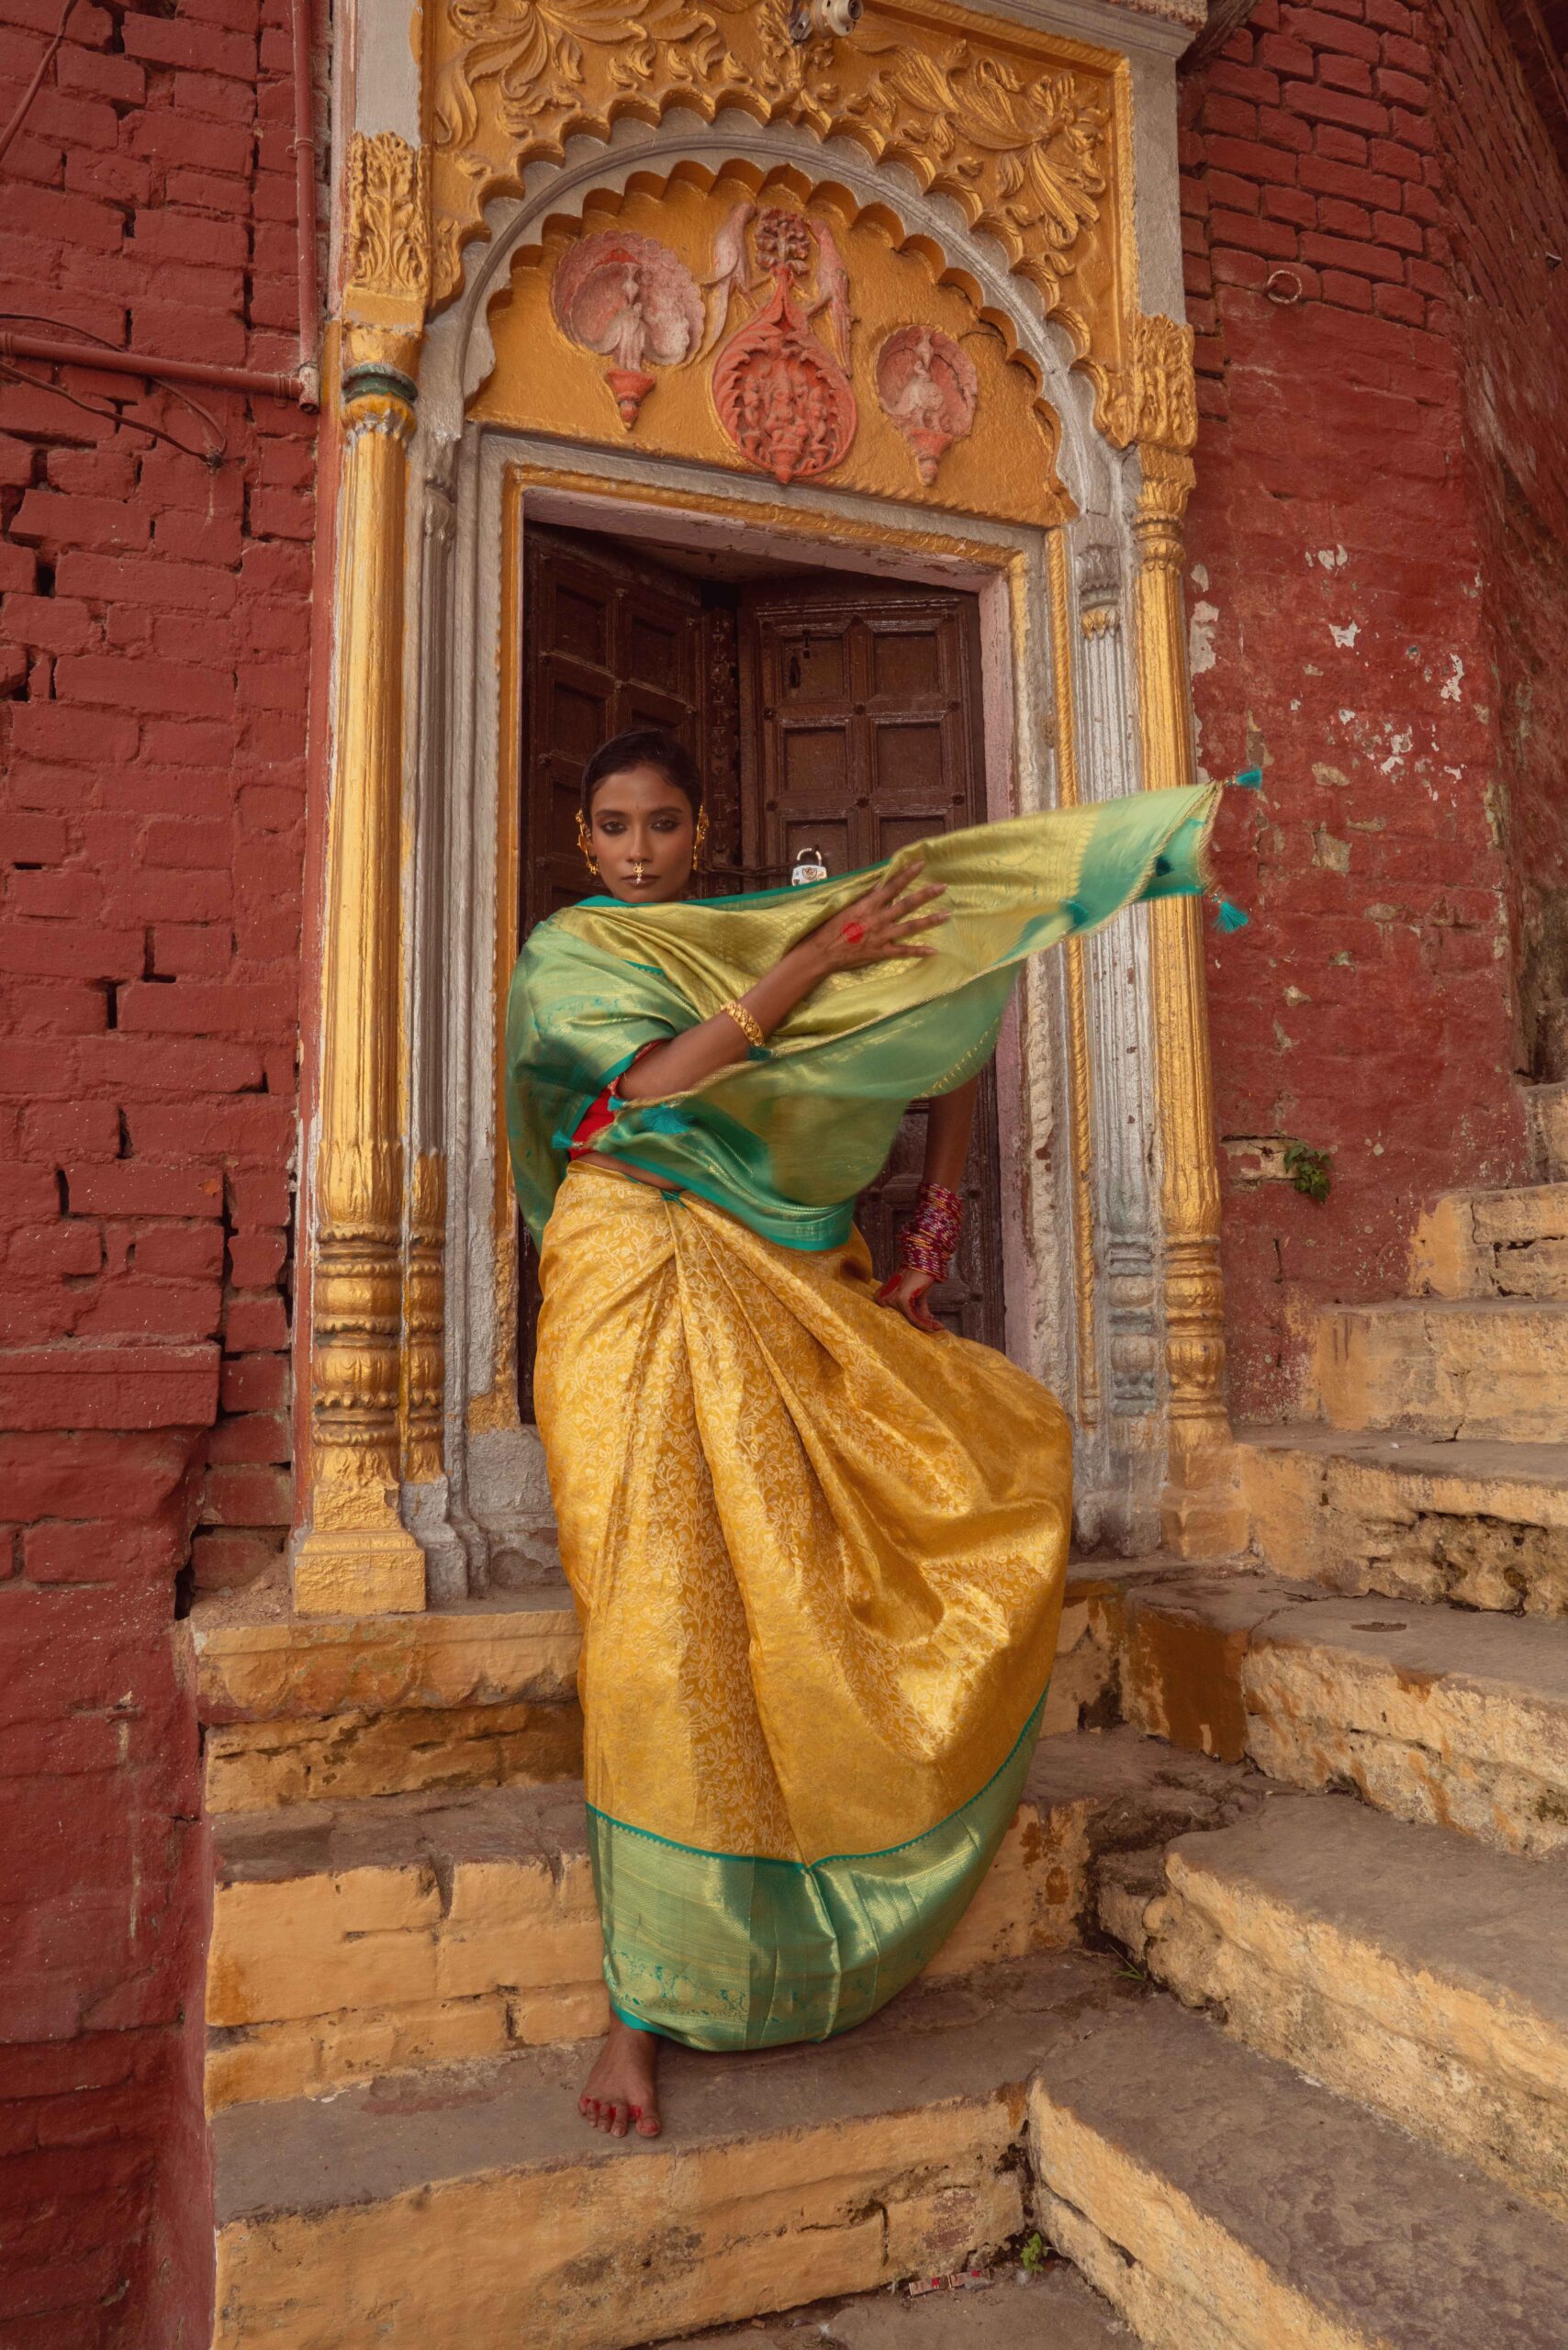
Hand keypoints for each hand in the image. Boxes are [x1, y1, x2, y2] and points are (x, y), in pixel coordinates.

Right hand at [803, 859, 946, 976]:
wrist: (823, 953)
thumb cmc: (830, 929)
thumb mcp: (846, 907)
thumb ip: (865, 897)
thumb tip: (880, 884)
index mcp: (868, 905)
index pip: (892, 886)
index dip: (907, 874)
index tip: (921, 864)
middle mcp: (878, 919)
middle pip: (907, 904)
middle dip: (926, 894)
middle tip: (943, 887)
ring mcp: (882, 936)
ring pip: (910, 927)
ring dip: (930, 920)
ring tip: (947, 914)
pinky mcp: (881, 952)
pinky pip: (903, 952)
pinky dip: (918, 951)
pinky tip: (933, 950)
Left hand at [876, 1267, 944, 1333]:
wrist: (923, 1260)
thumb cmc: (919, 1276)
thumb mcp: (918, 1295)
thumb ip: (919, 1309)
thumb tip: (929, 1323)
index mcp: (883, 1297)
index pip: (898, 1316)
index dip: (914, 1324)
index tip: (928, 1328)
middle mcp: (884, 1299)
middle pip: (904, 1319)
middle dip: (921, 1325)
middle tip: (935, 1328)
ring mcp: (892, 1299)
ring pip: (910, 1319)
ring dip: (926, 1324)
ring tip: (938, 1327)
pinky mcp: (901, 1299)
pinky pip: (912, 1316)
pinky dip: (923, 1322)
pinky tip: (934, 1325)